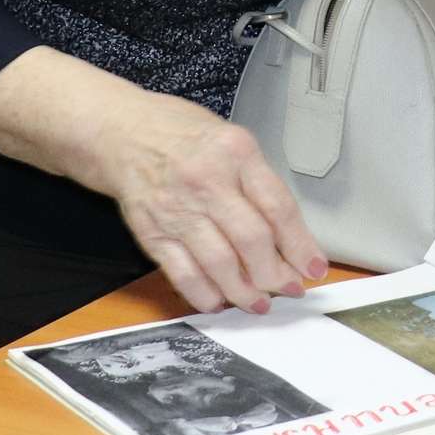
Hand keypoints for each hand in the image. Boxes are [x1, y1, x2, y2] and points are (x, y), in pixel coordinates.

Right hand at [97, 97, 327, 314]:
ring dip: (245, 292)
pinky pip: (183, 273)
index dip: (300, 245)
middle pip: (252, 240)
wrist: (122, 132)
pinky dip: (204, 294)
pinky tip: (219, 300)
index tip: (313, 266)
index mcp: (235, 152)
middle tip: (289, 288)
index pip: (277, 207)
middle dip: (276, 275)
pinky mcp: (152, 232)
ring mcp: (176, 208)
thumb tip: (288, 236)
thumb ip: (259, 183)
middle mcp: (206, 180)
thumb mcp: (232, 141)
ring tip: (259, 302)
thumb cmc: (181, 134)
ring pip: (220, 264)